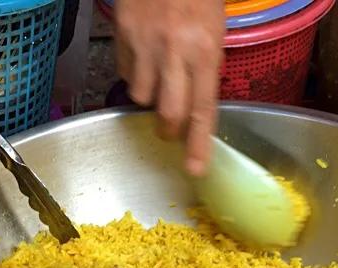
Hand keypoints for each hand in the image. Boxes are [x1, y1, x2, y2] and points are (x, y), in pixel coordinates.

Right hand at [115, 0, 225, 175]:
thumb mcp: (214, 27)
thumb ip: (206, 65)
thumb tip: (198, 100)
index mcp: (205, 51)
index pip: (203, 110)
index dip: (197, 144)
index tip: (194, 169)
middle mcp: (175, 52)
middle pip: (168, 114)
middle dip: (169, 130)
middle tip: (169, 131)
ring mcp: (146, 45)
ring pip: (141, 96)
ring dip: (148, 96)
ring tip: (156, 75)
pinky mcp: (123, 36)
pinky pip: (124, 70)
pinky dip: (132, 70)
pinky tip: (142, 52)